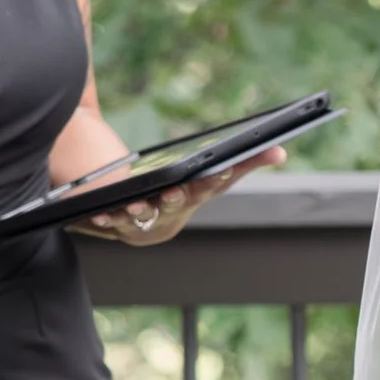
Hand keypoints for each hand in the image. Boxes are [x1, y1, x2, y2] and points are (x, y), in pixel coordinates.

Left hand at [77, 143, 285, 247]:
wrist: (138, 227)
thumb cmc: (177, 197)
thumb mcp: (210, 180)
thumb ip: (245, 164)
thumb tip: (281, 152)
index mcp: (194, 199)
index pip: (209, 187)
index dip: (215, 179)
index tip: (218, 170)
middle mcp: (170, 215)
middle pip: (175, 205)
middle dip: (174, 200)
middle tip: (173, 192)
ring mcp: (142, 223)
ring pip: (141, 218)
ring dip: (138, 212)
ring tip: (132, 205)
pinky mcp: (114, 224)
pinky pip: (109, 223)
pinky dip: (104, 220)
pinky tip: (98, 214)